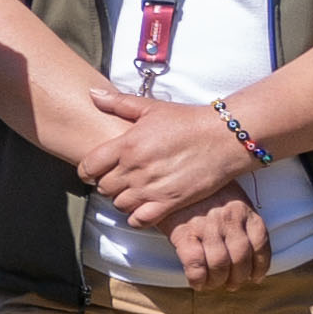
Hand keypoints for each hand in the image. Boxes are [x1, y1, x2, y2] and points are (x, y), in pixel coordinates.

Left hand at [90, 95, 265, 230]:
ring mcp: (152, 188)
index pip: (88, 167)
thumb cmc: (188, 121)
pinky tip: (144, 207)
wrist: (225, 138)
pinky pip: (139, 220)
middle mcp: (135, 168)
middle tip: (117, 179)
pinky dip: (137, 217)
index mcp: (127, 145)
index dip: (88, 170)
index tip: (96, 170)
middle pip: (102, 187)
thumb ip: (118, 102)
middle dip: (106, 184)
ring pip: (119, 204)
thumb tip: (92, 93)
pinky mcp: (170, 202)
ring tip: (132, 191)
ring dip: (122, 200)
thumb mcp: (152, 107)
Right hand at [165, 195, 273, 291]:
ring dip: (218, 281)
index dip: (261, 265)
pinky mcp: (183, 233)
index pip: (260, 242)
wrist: (165, 178)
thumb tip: (247, 253)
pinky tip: (197, 283)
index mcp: (242, 208)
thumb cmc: (197, 191)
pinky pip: (196, 264)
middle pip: (241, 258)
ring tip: (214, 285)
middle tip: (232, 285)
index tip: (256, 277)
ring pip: (220, 264)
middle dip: (238, 278)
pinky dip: (198, 279)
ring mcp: (206, 225)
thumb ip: (238, 219)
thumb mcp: (226, 196)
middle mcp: (228, 217)